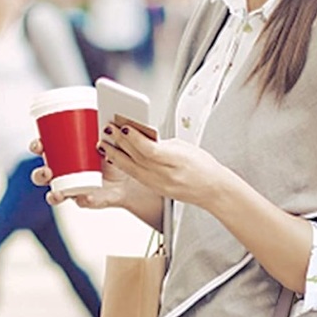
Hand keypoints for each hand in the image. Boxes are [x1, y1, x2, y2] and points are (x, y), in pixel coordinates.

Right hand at [29, 137, 130, 209]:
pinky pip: (82, 202)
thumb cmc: (112, 153)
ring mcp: (72, 189)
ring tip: (58, 193)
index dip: (36, 147)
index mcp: (61, 154)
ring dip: (53, 195)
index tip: (39, 144)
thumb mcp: (106, 138)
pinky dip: (84, 200)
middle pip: (41, 176)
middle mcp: (62, 174)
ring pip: (54, 195)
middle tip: (47, 171)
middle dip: (40, 174)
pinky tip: (87, 196)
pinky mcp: (86, 200)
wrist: (128, 176)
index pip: (43, 150)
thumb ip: (103, 130)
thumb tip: (106, 123)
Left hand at [98, 122, 227, 209]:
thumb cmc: (203, 165)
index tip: (123, 126)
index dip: (135, 138)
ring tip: (103, 143)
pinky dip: (123, 165)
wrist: (213, 190)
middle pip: (138, 158)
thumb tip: (141, 136)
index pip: (151, 150)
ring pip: (132, 169)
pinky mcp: (156, 190)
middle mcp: (168, 175)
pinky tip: (114, 156)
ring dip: (115, 154)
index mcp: (178, 161)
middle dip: (120, 142)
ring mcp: (161, 185)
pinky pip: (136, 176)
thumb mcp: (185, 147)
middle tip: (107, 129)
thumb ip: (161, 143)